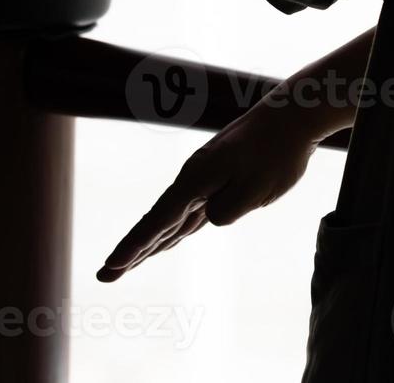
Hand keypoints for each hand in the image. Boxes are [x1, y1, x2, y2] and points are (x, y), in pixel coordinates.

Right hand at [97, 103, 322, 282]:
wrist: (290, 116)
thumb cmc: (276, 152)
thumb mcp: (255, 188)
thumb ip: (226, 211)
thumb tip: (210, 218)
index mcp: (196, 180)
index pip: (158, 221)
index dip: (133, 246)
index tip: (110, 266)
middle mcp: (192, 180)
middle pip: (156, 224)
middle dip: (130, 252)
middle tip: (103, 276)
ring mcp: (203, 181)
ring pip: (170, 222)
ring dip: (147, 245)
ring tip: (123, 266)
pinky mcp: (216, 183)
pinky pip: (187, 215)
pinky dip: (170, 232)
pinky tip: (161, 244)